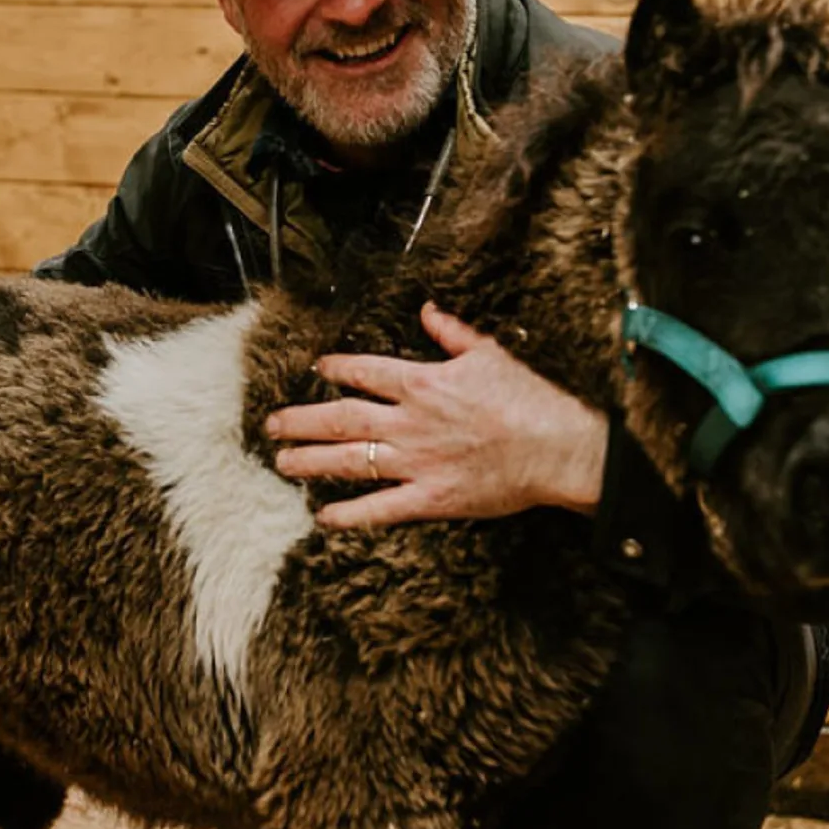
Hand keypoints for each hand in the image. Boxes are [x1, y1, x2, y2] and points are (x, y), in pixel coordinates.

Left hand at [265, 302, 608, 530]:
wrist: (557, 447)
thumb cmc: (529, 399)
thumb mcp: (490, 354)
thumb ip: (452, 334)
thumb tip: (428, 311)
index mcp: (423, 383)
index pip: (365, 372)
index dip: (336, 369)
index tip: (316, 370)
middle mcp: (409, 422)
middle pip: (341, 418)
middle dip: (301, 420)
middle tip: (271, 425)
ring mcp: (416, 461)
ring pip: (351, 462)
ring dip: (311, 462)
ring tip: (282, 462)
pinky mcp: (431, 498)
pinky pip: (381, 508)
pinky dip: (350, 514)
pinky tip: (324, 517)